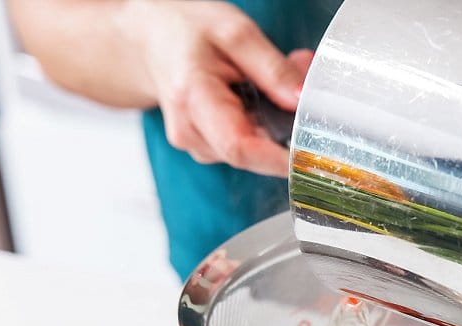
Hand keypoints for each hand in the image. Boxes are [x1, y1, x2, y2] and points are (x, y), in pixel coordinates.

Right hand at [122, 0, 314, 175]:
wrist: (150, 40)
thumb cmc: (187, 32)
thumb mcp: (235, 32)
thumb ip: (273, 68)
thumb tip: (304, 101)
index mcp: (193, 98)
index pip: (240, 147)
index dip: (281, 157)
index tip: (312, 150)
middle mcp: (190, 132)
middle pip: (253, 155)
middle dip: (285, 131)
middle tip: (299, 93)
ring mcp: (197, 145)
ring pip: (253, 154)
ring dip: (274, 126)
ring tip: (270, 86)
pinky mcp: (207, 148)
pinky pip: (245, 148)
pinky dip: (261, 127)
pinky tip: (256, 99)